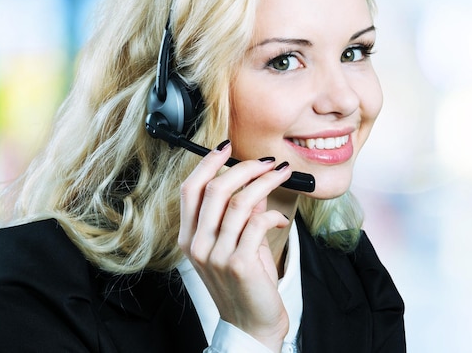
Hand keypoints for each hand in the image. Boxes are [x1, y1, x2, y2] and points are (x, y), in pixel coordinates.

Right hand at [178, 141, 291, 351]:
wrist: (251, 324)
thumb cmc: (245, 283)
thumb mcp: (236, 244)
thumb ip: (241, 214)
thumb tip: (256, 183)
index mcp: (189, 237)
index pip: (190, 189)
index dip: (208, 163)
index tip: (226, 147)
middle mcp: (196, 244)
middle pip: (216, 189)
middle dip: (245, 168)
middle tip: (268, 163)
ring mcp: (216, 255)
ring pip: (241, 202)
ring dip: (267, 183)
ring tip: (283, 176)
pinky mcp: (239, 263)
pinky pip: (258, 223)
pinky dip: (275, 215)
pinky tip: (281, 220)